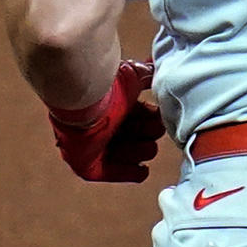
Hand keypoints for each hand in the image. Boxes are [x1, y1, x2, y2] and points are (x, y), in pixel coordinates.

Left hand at [48, 60, 165, 182]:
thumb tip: (161, 72)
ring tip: (141, 145)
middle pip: (142, 136)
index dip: (153, 118)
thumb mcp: (134, 75)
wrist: (84, 103)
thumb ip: (148, 75)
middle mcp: (109, 126)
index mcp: (118, 106)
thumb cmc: (108, 87)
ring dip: (142, 151)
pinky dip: (132, 172)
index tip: (158, 116)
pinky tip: (142, 169)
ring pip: (134, 155)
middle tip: (149, 129)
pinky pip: (117, 174)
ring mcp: (99, 147)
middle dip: (149, 133)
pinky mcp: (90, 166)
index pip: (144, 117)